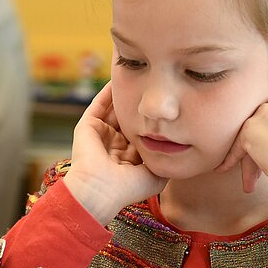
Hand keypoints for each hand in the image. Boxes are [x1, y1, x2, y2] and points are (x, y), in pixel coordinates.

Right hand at [62, 82, 166, 224]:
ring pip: (115, 109)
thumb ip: (166, 161)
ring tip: (139, 76)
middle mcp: (114, 144)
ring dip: (125, 94)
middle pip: (130, 117)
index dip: (155, 121)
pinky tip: (120, 78)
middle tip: (154, 84)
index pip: (143, 132)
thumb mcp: (155, 176)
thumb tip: (180, 148)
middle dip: (140, 103)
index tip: (168, 106)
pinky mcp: (88, 126)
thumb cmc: (128, 188)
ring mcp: (100, 134)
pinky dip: (108, 92)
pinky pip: (99, 104)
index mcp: (128, 157)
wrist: (101, 191)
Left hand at [215, 93, 267, 192]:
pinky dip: (230, 159)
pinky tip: (223, 169)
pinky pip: (237, 146)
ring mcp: (264, 113)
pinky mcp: (249, 129)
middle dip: (264, 141)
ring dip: (250, 155)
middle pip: (266, 121)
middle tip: (266, 160)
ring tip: (248, 178)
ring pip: (252, 135)